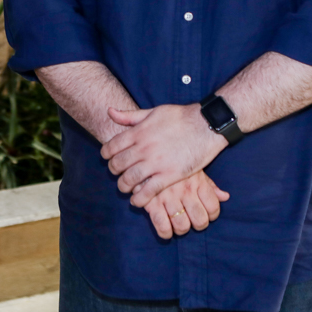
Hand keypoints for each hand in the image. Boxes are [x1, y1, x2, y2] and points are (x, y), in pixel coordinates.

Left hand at [101, 103, 226, 207]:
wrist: (205, 125)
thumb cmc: (180, 117)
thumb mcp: (153, 111)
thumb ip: (130, 115)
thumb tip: (110, 111)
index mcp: (139, 132)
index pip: (112, 146)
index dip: (106, 154)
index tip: (107, 158)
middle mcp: (144, 148)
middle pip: (118, 164)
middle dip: (113, 170)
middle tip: (116, 173)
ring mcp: (156, 162)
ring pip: (130, 179)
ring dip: (123, 186)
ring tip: (125, 187)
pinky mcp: (170, 175)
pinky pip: (148, 191)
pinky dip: (139, 198)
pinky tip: (136, 200)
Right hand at [144, 170, 228, 239]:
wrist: (146, 154)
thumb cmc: (172, 163)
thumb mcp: (193, 168)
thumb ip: (209, 184)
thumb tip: (225, 197)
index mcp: (197, 181)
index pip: (213, 206)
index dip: (212, 215)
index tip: (207, 214)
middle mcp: (185, 191)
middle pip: (200, 220)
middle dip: (198, 224)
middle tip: (193, 221)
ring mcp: (168, 198)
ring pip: (182, 226)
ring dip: (182, 229)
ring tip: (179, 224)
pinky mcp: (151, 203)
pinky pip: (162, 226)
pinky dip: (165, 233)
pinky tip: (166, 230)